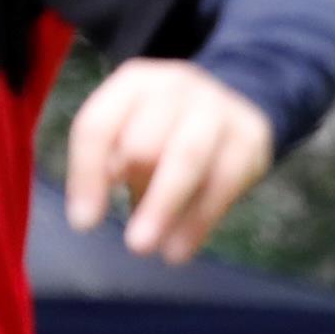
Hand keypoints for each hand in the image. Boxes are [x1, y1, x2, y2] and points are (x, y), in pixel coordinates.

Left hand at [64, 59, 278, 260]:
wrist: (232, 107)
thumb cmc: (165, 129)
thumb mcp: (129, 132)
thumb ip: (110, 163)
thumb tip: (91, 210)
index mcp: (133, 83)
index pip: (98, 127)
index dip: (87, 176)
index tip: (83, 223)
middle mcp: (175, 86)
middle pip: (144, 143)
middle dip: (135, 193)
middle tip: (134, 242)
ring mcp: (217, 107)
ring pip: (186, 160)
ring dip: (165, 209)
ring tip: (151, 249)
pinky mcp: (251, 136)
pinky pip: (224, 183)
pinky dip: (199, 222)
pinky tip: (179, 250)